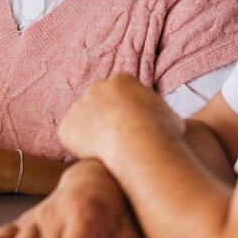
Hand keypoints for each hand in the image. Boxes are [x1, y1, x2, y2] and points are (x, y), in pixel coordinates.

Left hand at [58, 73, 183, 161]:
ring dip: (91, 134)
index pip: (119, 94)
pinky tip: (95, 158)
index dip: (124, 113)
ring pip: (83, 121)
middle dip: (104, 120)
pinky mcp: (67, 126)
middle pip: (98, 104)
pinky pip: (71, 138)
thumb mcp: (170, 116)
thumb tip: (165, 122)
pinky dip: (79, 148)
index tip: (130, 129)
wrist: (140, 143)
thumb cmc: (162, 132)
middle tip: (116, 142)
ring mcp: (79, 105)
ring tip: (107, 153)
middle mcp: (96, 88)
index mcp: (122, 80)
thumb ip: (160, 115)